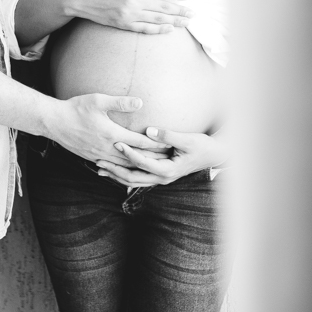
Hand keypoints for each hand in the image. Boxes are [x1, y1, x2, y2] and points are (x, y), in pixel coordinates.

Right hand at [45, 94, 170, 165]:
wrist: (54, 122)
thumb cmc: (76, 108)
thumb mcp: (98, 100)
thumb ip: (120, 102)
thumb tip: (140, 102)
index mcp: (112, 134)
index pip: (140, 142)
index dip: (156, 144)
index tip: (169, 145)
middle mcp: (107, 149)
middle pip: (135, 158)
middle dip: (152, 159)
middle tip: (168, 160)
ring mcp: (99, 156)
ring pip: (124, 166)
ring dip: (139, 166)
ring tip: (153, 165)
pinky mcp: (92, 158)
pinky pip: (112, 167)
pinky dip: (124, 169)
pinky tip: (130, 169)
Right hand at [67, 0, 194, 33]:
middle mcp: (133, 1)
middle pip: (163, 7)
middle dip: (180, 10)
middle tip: (193, 12)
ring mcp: (129, 15)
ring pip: (157, 19)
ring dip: (174, 21)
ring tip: (186, 22)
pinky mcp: (124, 24)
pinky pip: (145, 29)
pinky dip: (159, 29)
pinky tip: (169, 29)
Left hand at [95, 126, 227, 186]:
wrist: (213, 155)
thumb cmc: (202, 146)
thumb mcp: (187, 139)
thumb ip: (167, 135)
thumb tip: (149, 130)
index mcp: (167, 170)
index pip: (142, 163)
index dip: (128, 153)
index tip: (115, 142)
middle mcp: (162, 178)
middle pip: (132, 178)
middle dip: (114, 170)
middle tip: (98, 161)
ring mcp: (160, 178)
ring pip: (133, 181)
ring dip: (116, 174)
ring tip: (100, 167)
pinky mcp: (159, 175)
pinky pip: (138, 177)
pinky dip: (125, 173)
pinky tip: (114, 168)